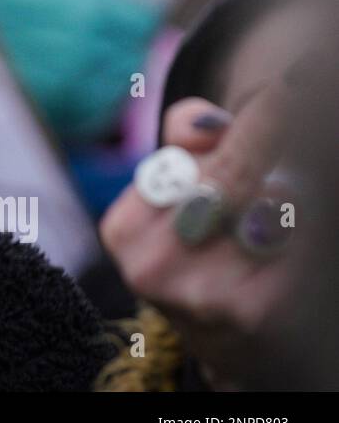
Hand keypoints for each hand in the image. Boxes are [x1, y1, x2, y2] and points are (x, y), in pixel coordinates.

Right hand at [100, 84, 297, 388]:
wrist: (221, 335)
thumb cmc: (198, 239)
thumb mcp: (172, 188)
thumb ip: (186, 136)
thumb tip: (216, 124)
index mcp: (122, 229)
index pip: (186, 161)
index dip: (245, 123)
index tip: (284, 87)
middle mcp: (151, 266)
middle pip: (230, 179)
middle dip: (271, 137)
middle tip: (296, 94)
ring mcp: (200, 295)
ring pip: (270, 210)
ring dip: (286, 195)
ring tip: (273, 208)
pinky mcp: (250, 316)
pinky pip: (295, 247)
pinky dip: (300, 233)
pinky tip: (286, 240)